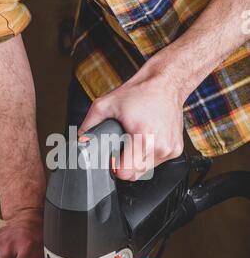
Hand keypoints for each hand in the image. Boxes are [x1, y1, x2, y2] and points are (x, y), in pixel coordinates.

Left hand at [79, 56, 190, 180]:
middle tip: (123, 148)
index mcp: (143, 139)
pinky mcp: (176, 149)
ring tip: (135, 141)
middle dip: (125, 165)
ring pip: (147, 170)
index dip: (115, 168)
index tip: (113, 159)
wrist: (166, 83)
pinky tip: (147, 140)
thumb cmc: (141, 92)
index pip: (126, 174)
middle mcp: (159, 147)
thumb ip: (89, 123)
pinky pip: (158, 162)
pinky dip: (150, 155)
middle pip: (135, 175)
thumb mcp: (106, 104)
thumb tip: (80, 138)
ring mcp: (170, 149)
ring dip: (138, 161)